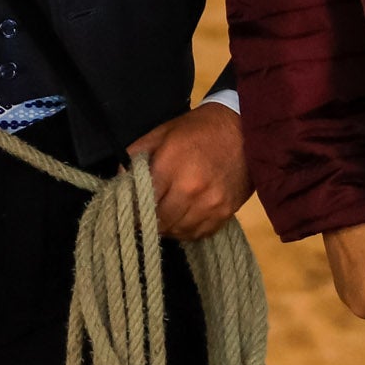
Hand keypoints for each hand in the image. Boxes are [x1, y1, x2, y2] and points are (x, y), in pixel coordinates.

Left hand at [127, 101, 251, 241]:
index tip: (129, 210)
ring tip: (165, 215)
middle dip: (149, 220)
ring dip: (168, 228)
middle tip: (145, 215)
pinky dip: (187, 230)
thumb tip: (119, 181)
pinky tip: (183, 218)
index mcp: (171, 167)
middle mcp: (191, 191)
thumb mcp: (161, 133)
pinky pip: (198, 234)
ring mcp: (211, 205)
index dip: (133, 209)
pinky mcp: (226, 213)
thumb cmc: (197, 130)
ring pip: (178, 232)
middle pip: (160, 222)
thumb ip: (136, 157)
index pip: (142, 202)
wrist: (244, 130)